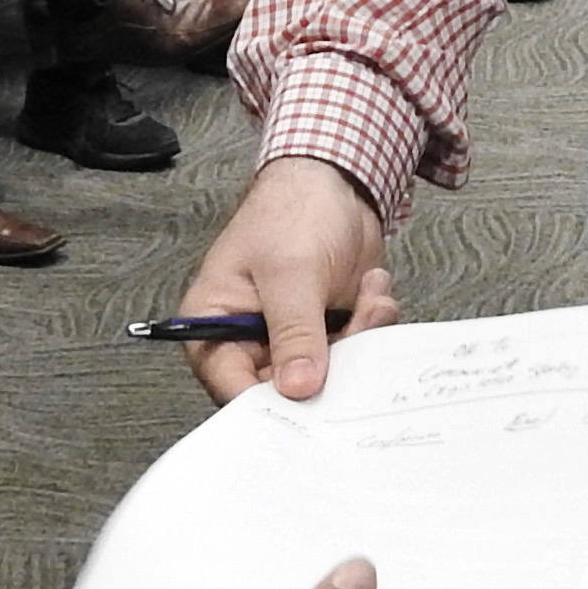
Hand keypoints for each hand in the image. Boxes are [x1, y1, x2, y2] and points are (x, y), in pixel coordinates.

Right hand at [178, 156, 398, 401]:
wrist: (334, 182)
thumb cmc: (290, 213)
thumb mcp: (290, 271)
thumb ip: (293, 330)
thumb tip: (298, 387)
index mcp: (214, 327)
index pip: (231, 388)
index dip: (268, 406)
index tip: (308, 405)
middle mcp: (250, 342)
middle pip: (285, 393)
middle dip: (330, 371)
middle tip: (356, 341)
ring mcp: (293, 341)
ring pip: (330, 377)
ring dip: (359, 341)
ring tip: (368, 298)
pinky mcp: (330, 333)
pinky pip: (356, 355)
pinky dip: (372, 327)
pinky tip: (372, 290)